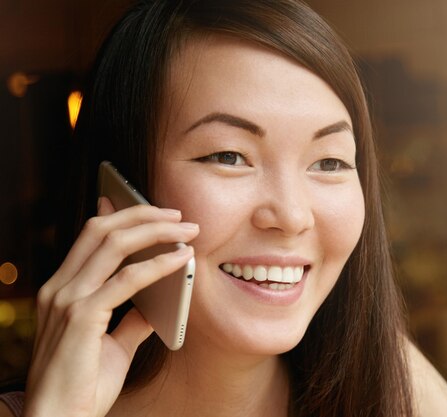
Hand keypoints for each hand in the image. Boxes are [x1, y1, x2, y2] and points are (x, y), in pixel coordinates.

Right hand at [23, 197, 198, 416]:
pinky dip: (159, 264)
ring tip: (187, 229)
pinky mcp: (82, 317)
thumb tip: (157, 304)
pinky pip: (127, 279)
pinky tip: (183, 259)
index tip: (146, 204)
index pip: (89, 238)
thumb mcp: (113, 345)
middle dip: (142, 214)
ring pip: (114, 244)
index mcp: (62, 290)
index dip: (118, 215)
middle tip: (177, 214)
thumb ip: (131, 320)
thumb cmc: (83, 387)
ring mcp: (67, 300)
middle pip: (101, 229)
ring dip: (155, 230)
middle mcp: (60, 288)